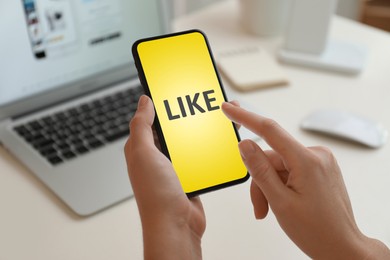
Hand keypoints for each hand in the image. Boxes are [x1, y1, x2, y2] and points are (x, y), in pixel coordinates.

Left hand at [124, 95, 205, 259]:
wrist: (176, 225)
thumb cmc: (156, 194)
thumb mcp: (143, 153)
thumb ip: (141, 126)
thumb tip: (144, 100)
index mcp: (142, 148)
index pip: (151, 118)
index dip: (161, 103)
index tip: (174, 88)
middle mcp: (158, 156)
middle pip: (174, 127)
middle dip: (187, 114)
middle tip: (201, 99)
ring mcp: (175, 166)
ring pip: (189, 141)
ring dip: (201, 130)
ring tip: (215, 116)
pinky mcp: (190, 175)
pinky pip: (200, 156)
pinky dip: (208, 148)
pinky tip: (218, 140)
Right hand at [222, 102, 389, 259]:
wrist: (342, 247)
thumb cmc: (317, 231)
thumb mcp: (280, 201)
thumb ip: (260, 170)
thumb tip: (245, 144)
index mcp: (307, 161)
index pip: (269, 130)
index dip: (245, 117)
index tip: (229, 108)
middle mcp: (316, 155)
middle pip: (272, 158)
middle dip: (260, 181)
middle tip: (259, 206)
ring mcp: (319, 161)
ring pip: (279, 166)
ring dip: (270, 187)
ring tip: (270, 209)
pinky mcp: (318, 168)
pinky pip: (290, 169)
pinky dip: (281, 184)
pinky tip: (282, 202)